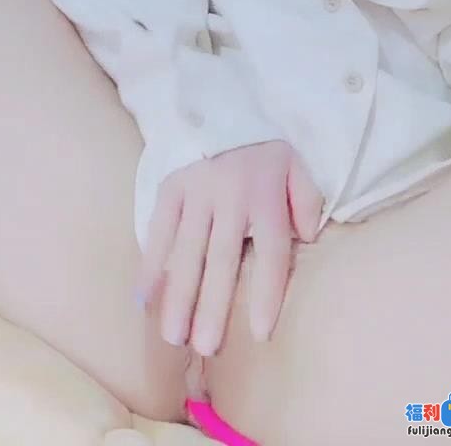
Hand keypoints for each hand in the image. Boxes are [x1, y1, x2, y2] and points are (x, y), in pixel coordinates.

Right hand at [136, 141, 322, 357]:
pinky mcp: (170, 186)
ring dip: (178, 294)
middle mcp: (230, 196)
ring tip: (173, 335)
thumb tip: (306, 237)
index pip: (272, 251)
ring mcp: (196, 191)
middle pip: (222, 259)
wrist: (218, 103)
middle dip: (213, 306)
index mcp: (265, 194)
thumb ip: (306, 200)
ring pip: (187, 250)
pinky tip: (143, 298)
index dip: (267, 293)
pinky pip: (158, 229)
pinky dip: (150, 263)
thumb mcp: (295, 164)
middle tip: (205, 348)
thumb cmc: (261, 149)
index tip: (260, 334)